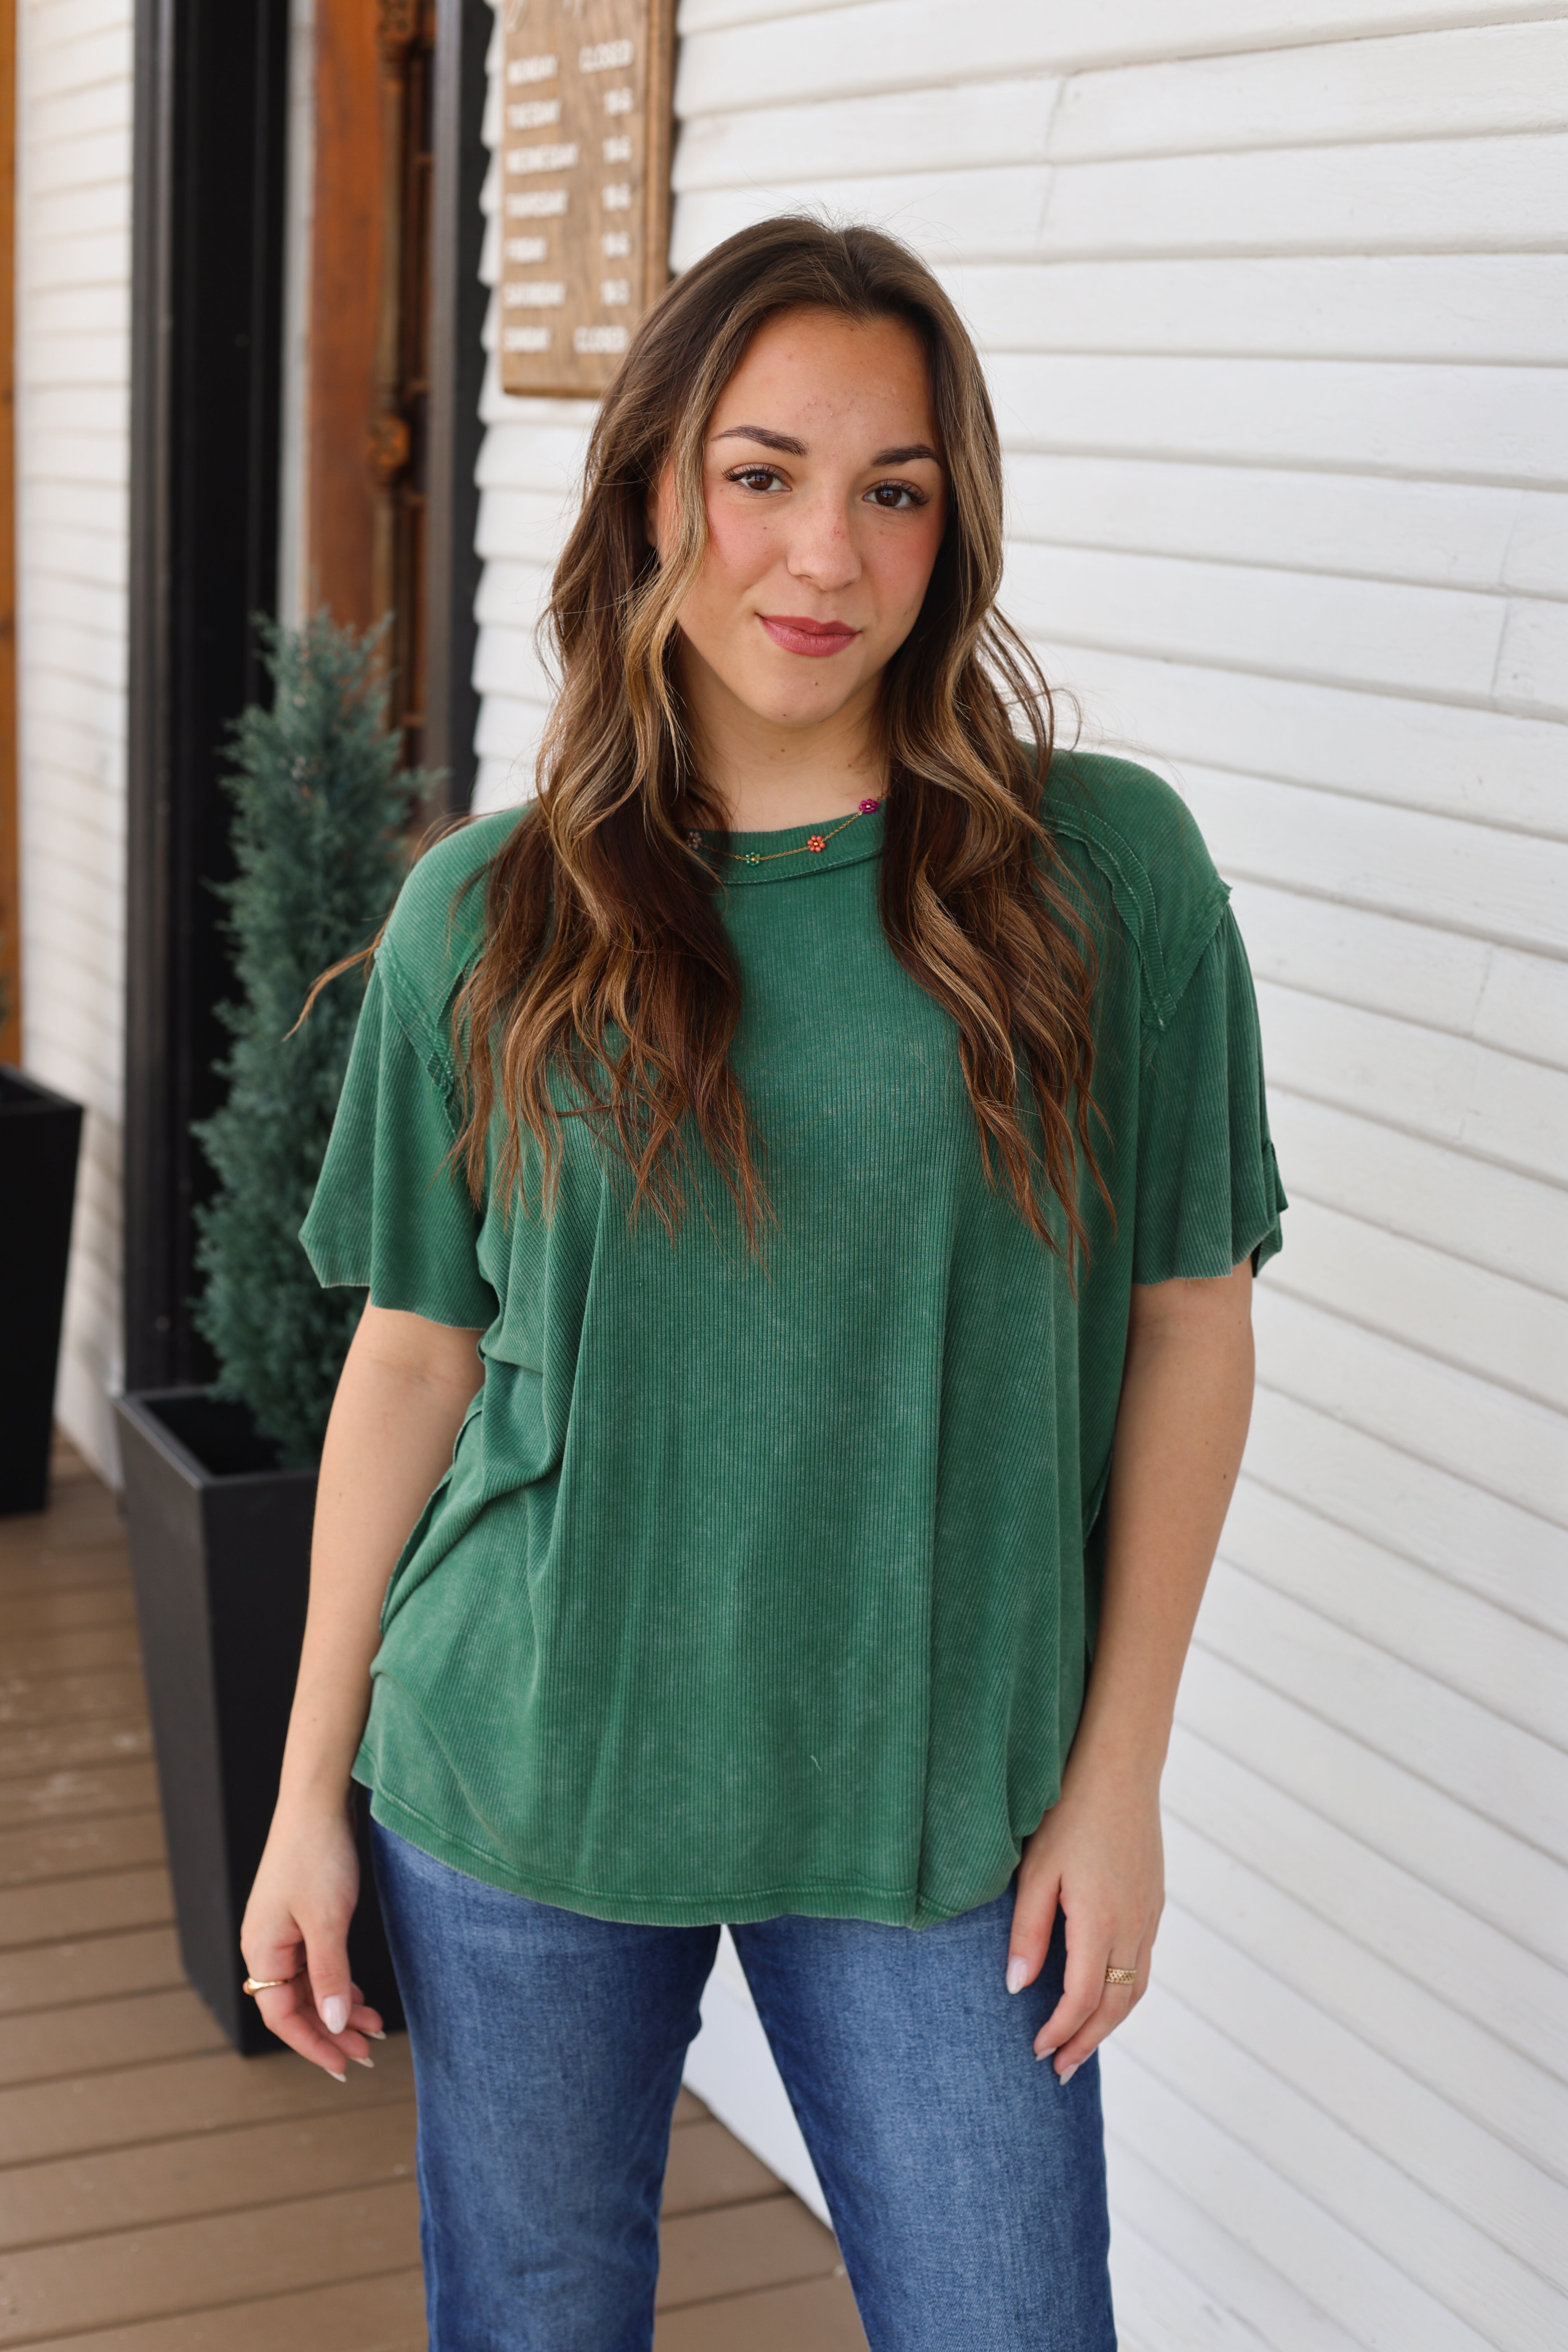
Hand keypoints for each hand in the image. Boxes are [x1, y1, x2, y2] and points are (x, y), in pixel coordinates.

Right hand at [240, 1796, 384, 2077]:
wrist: (317, 1802)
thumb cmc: (318, 1856)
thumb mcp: (328, 1921)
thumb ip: (330, 1975)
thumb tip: (331, 2025)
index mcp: (261, 1950)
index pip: (283, 2016)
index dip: (314, 2044)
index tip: (344, 2066)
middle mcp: (265, 1945)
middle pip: (296, 2005)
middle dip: (332, 2031)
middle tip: (369, 2052)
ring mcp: (281, 1931)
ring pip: (308, 1986)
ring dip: (338, 2008)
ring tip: (374, 2027)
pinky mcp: (298, 1917)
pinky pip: (314, 1964)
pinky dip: (338, 1982)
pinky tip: (359, 1997)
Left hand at [1005, 1752, 1163, 2081]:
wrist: (1120, 1767)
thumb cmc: (1070, 1811)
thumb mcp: (1036, 1870)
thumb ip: (1028, 1932)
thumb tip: (1016, 1987)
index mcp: (1101, 1921)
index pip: (1082, 1998)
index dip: (1059, 2030)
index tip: (1035, 2051)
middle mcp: (1134, 1924)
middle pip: (1117, 2004)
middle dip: (1088, 2041)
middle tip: (1059, 2069)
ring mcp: (1149, 1912)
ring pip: (1136, 1986)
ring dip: (1109, 2021)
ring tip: (1080, 2042)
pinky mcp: (1153, 1899)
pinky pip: (1143, 1960)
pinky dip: (1123, 1989)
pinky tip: (1103, 1991)